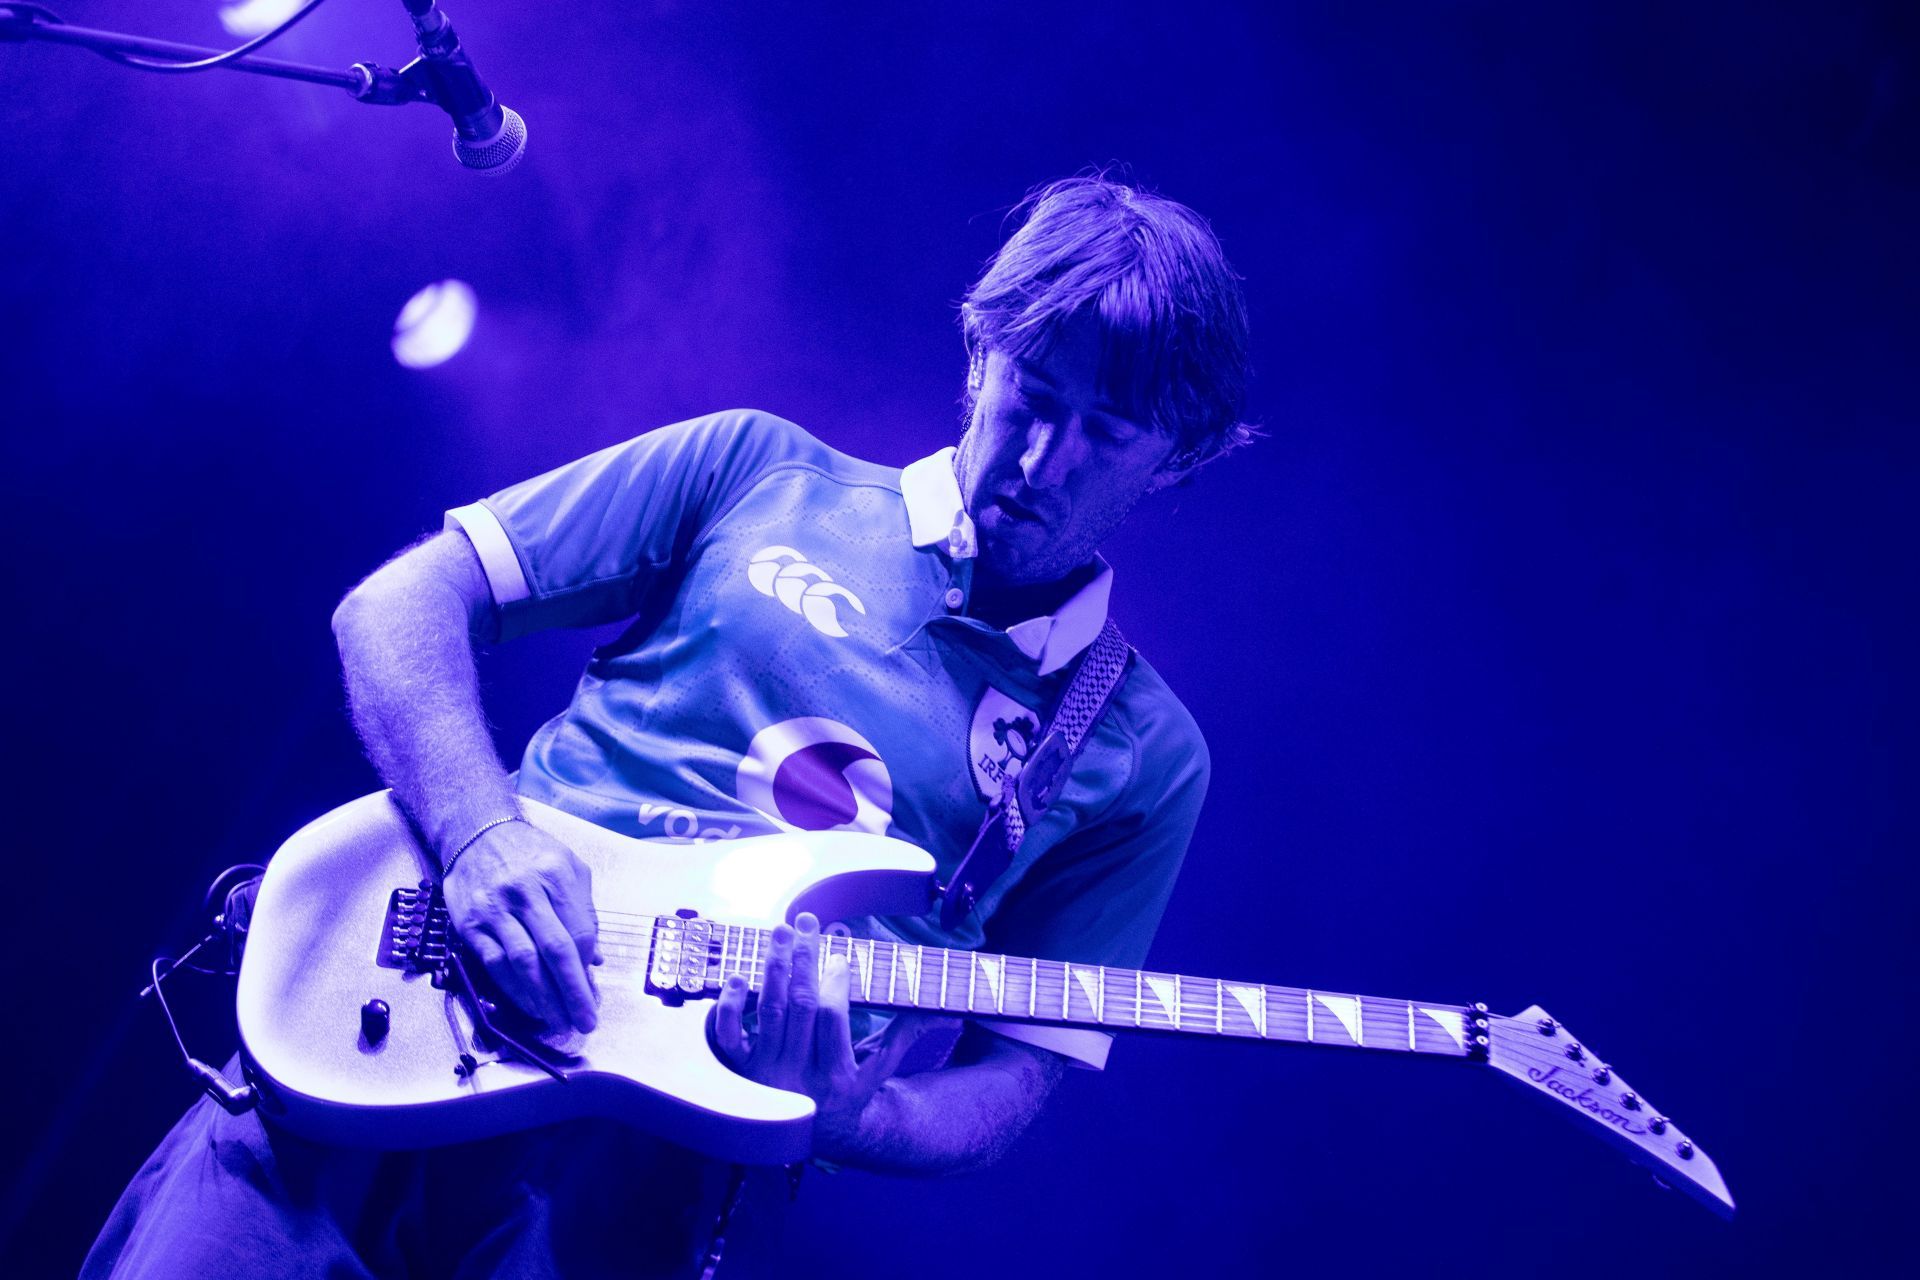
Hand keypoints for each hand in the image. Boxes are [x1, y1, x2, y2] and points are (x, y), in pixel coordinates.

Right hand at [442, 819, 601, 1033]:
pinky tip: (528, 1005)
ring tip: (558, 1021)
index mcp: (556, 875)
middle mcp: (525, 891)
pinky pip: (494, 963)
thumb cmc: (530, 852)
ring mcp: (495, 909)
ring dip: (543, 998)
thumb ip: (584, 910)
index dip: (586, 967)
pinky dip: (513, 989)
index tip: (594, 992)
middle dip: (572, 992)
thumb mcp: (569, 866)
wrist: (476, 834)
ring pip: (522, 962)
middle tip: (585, 1021)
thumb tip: (593, 959)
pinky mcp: (470, 924)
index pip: (578, 931)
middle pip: (554, 950)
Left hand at [714, 913, 892, 1153]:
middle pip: (799, 1006)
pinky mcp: (741, 1072)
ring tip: (780, 934)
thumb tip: (942, 1012)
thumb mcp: (880, 1070)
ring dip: (774, 968)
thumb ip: (905, 1036)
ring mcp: (765, 1074)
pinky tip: (738, 977)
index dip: (835, 982)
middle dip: (804, 959)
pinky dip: (728, 1006)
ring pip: (768, 1012)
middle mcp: (798, 1076)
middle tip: (806, 924)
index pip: (832, 1017)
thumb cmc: (851, 1091)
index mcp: (837, 1076)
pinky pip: (727, 1037)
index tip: (840, 955)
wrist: (814, 1133)